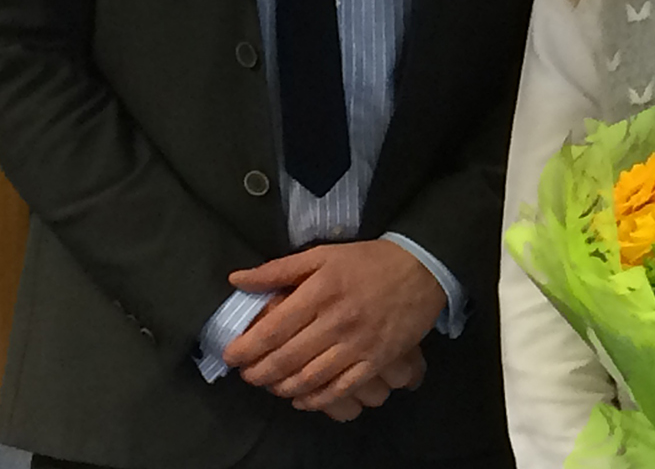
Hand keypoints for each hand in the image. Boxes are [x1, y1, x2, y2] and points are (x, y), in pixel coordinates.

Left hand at [222, 239, 444, 408]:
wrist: (422, 268)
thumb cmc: (369, 261)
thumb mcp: (323, 255)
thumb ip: (279, 269)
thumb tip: (238, 280)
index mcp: (320, 291)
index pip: (273, 329)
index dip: (246, 348)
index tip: (232, 356)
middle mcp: (337, 320)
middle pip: (286, 358)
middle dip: (259, 372)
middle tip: (248, 375)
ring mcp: (358, 343)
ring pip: (310, 378)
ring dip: (282, 387)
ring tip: (271, 386)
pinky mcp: (376, 359)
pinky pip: (341, 388)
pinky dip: (316, 399)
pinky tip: (301, 399)